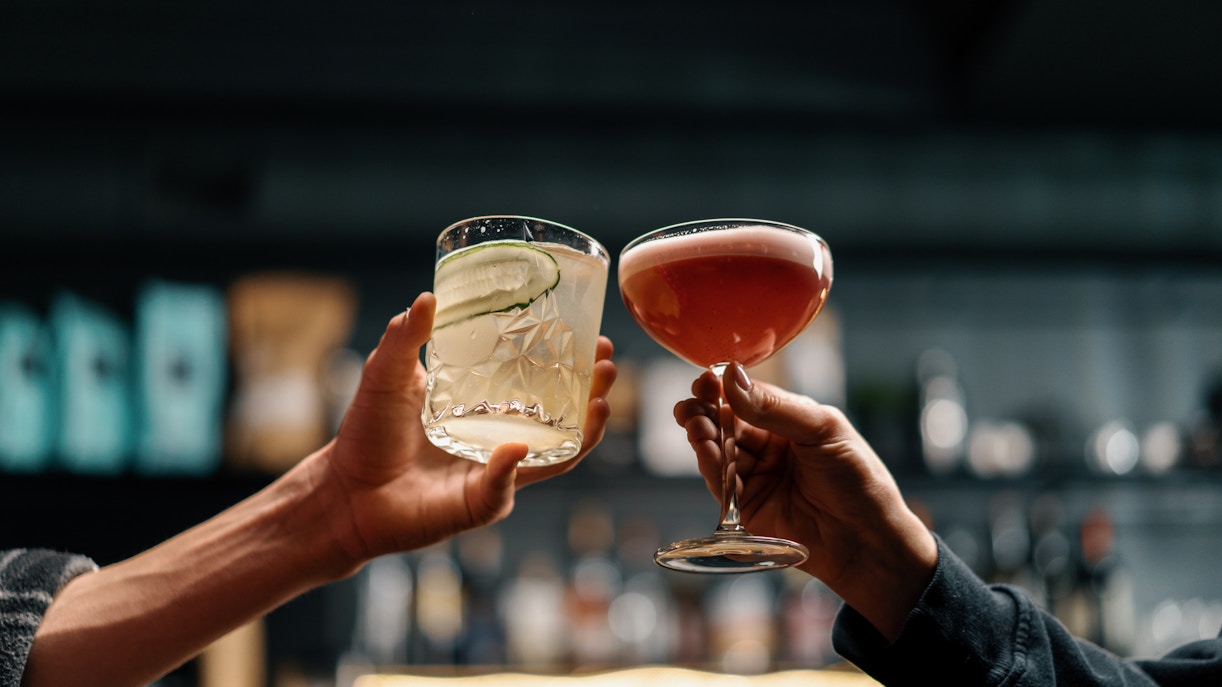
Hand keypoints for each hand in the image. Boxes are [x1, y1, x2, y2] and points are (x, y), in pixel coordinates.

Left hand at [319, 291, 617, 567]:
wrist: (343, 490)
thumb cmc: (367, 435)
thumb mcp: (385, 375)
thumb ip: (405, 338)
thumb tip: (427, 297)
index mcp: (485, 407)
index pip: (541, 383)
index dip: (571, 364)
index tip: (594, 338)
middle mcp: (500, 440)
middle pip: (563, 420)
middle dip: (593, 394)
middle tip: (608, 366)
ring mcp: (495, 475)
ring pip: (554, 458)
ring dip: (581, 434)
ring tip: (598, 404)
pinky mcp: (479, 505)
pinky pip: (504, 488)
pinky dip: (509, 469)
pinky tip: (514, 448)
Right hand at [674, 363, 934, 640]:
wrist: (869, 541)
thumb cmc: (859, 480)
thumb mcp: (821, 430)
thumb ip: (773, 407)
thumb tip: (731, 377)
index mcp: (790, 422)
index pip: (748, 398)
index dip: (724, 388)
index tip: (705, 379)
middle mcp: (769, 448)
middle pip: (726, 424)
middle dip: (705, 411)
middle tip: (692, 403)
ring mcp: (756, 478)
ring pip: (718, 452)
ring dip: (703, 436)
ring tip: (695, 422)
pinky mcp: (745, 510)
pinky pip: (721, 484)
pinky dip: (710, 466)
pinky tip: (705, 449)